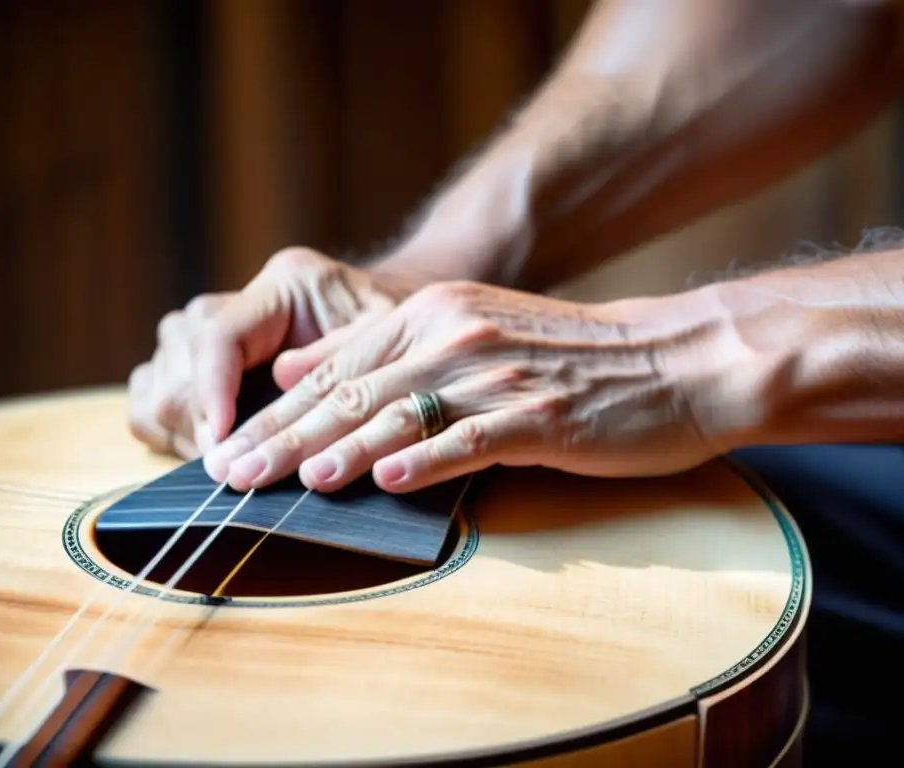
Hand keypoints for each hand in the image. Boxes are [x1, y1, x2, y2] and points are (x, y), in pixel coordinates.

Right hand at [128, 248, 420, 457]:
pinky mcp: (208, 359)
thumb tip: (282, 379)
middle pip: (179, 353)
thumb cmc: (403, 335)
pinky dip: (169, 427)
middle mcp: (243, 300)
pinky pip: (155, 390)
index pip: (220, 333)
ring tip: (219, 465)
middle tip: (228, 469)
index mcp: (285, 284)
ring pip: (159, 371)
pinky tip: (201, 451)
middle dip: (197, 418)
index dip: (212, 390)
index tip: (222, 442)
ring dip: (180, 426)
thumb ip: (342, 355)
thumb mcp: (390, 340)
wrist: (400, 326)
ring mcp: (216, 327)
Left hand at [203, 281, 739, 492]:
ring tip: (285, 481)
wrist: (675, 358)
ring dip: (338, 450)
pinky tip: (385, 481)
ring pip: (400, 414)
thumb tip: (295, 369)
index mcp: (435, 314)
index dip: (277, 409)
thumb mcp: (473, 328)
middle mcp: (456, 336)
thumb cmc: (572, 357)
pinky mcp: (540, 417)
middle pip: (354, 391)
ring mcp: (498, 375)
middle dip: (284, 435)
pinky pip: (470, 439)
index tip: (228, 445)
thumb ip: (383, 345)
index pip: (337, 365)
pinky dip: (425, 461)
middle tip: (229, 474)